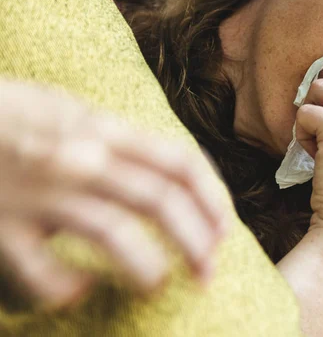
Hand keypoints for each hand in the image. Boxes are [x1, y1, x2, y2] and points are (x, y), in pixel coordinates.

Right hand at [0, 78, 230, 309]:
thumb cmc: (16, 114)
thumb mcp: (73, 109)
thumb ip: (118, 138)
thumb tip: (170, 173)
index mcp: (104, 129)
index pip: (179, 161)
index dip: (211, 197)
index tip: (224, 228)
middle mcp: (81, 159)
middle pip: (159, 201)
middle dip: (196, 240)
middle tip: (209, 271)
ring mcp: (42, 194)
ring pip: (115, 234)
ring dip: (149, 267)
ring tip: (161, 283)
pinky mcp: (3, 227)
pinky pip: (42, 271)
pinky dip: (66, 288)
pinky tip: (79, 290)